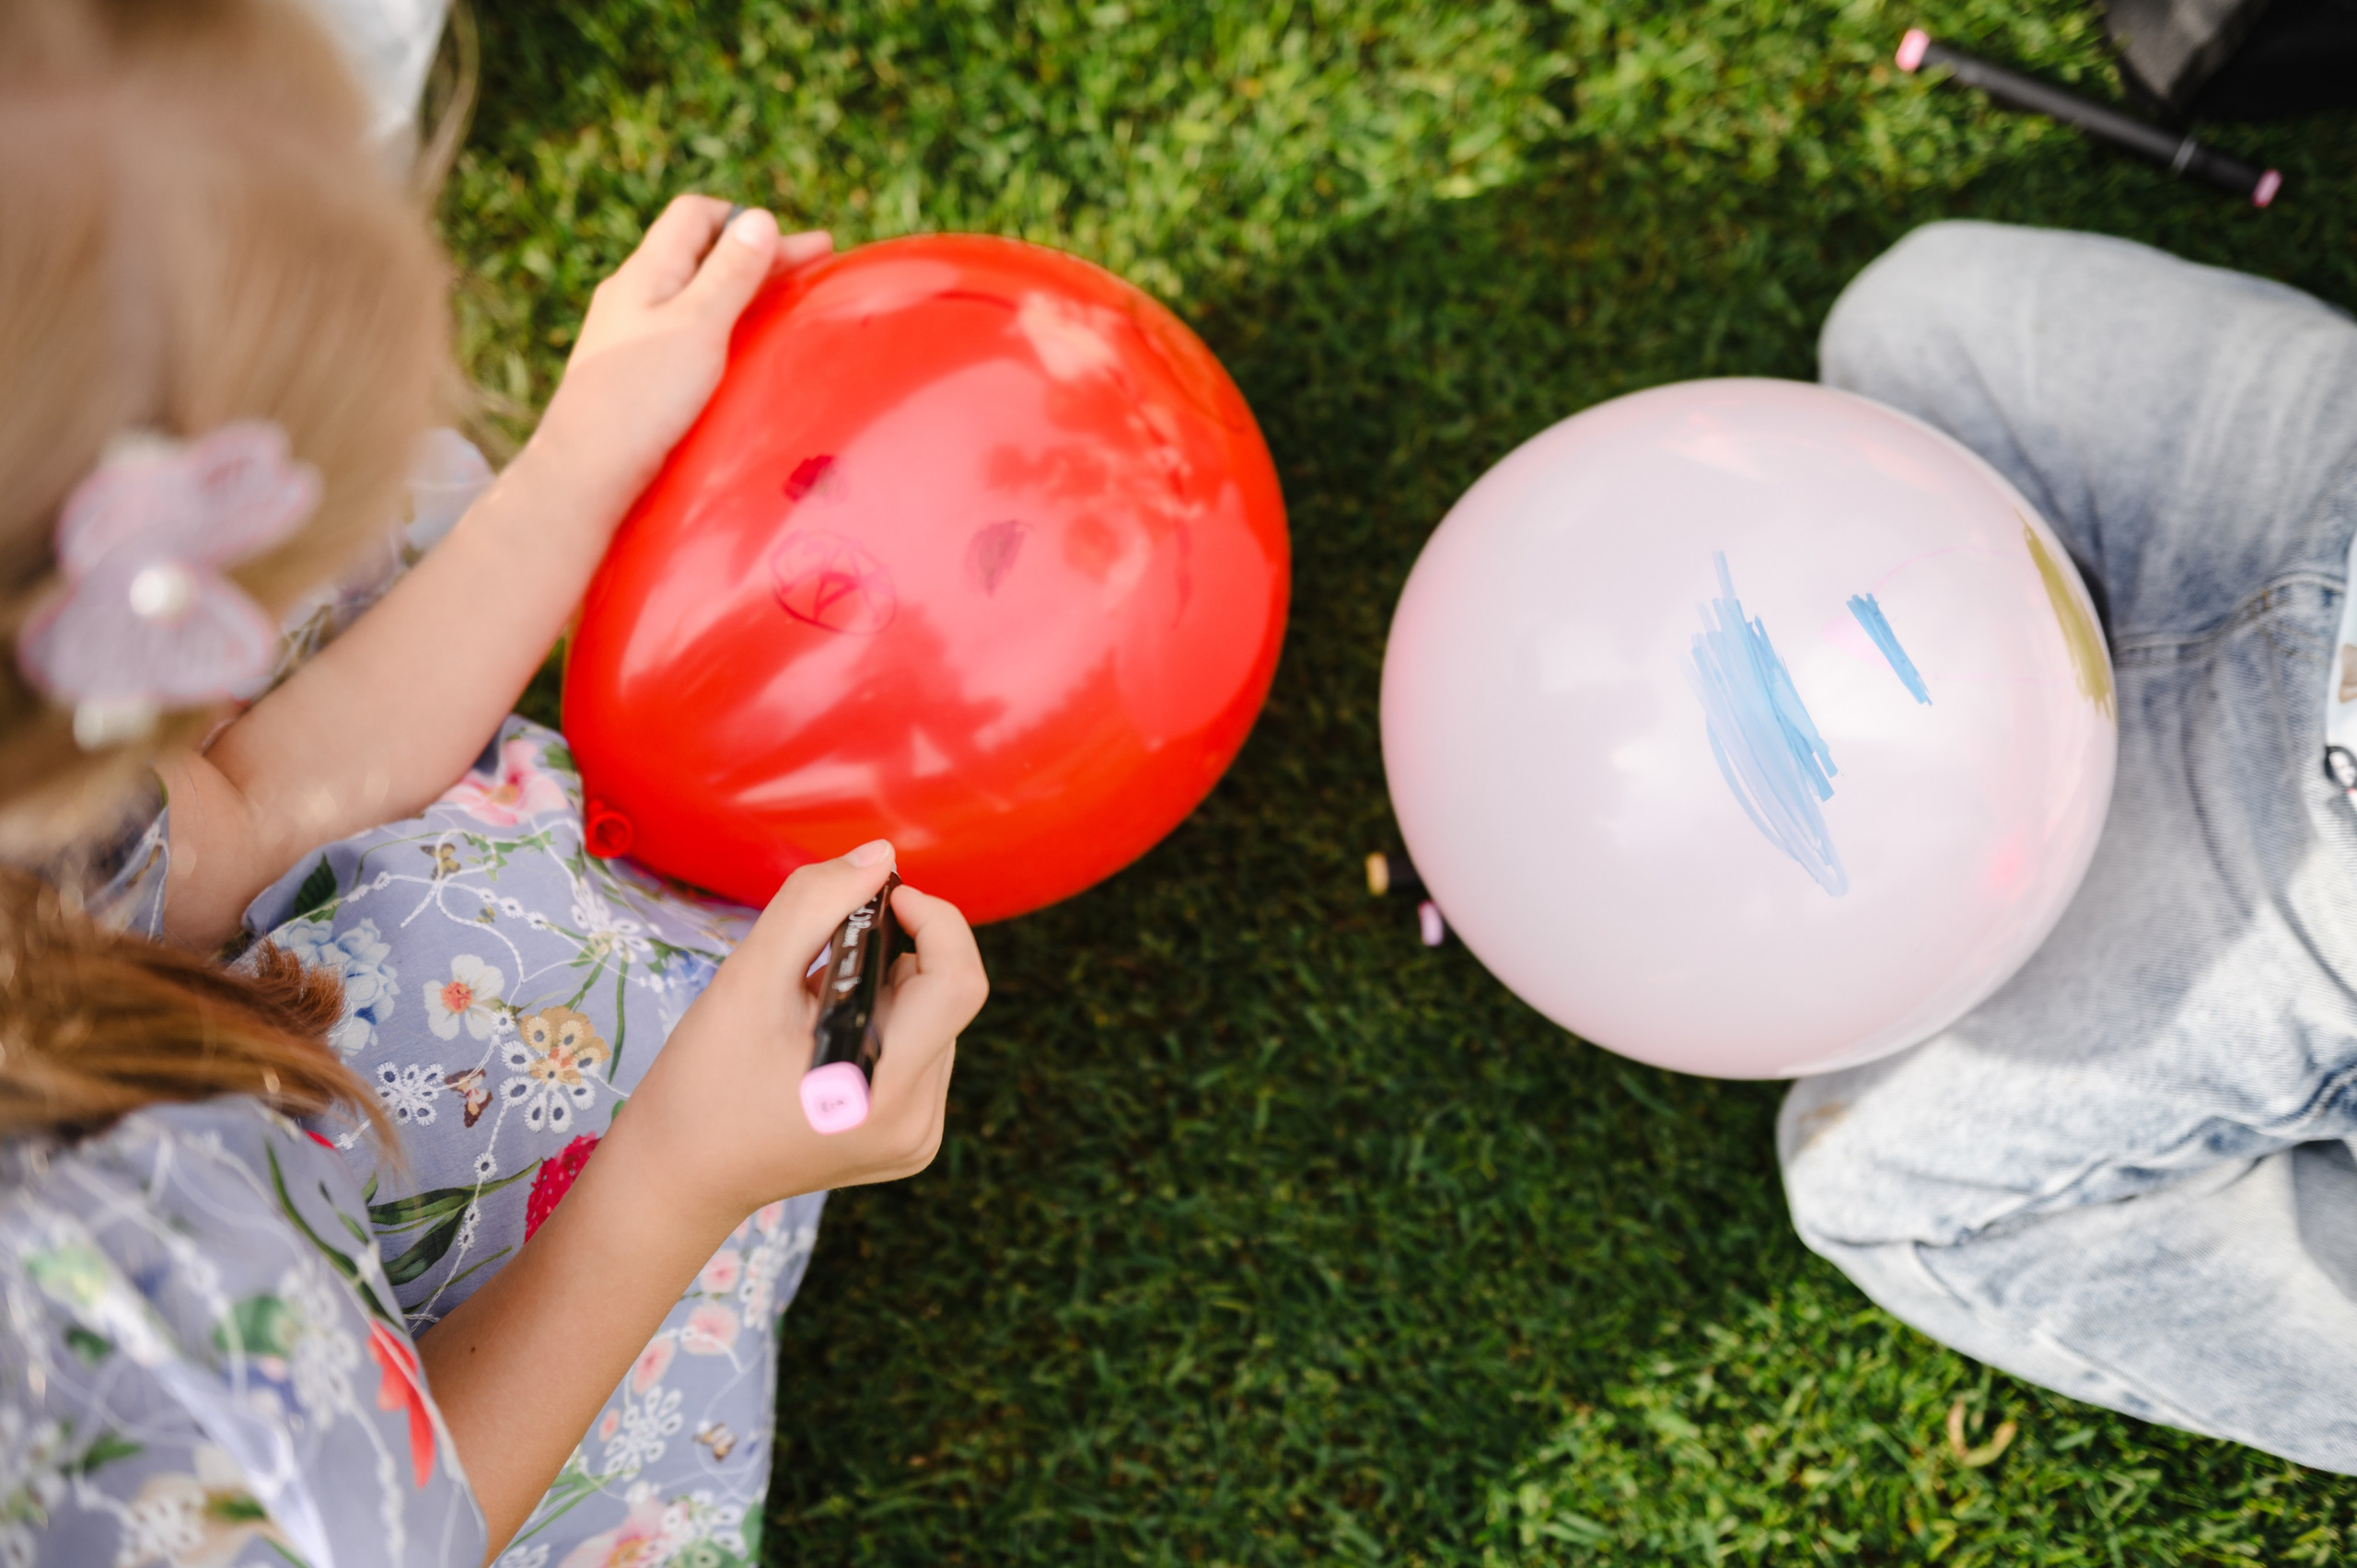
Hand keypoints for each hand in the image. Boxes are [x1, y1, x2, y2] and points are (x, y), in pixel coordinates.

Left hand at [527, 195, 832, 526]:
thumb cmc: (643, 396)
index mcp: (647, 271)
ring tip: (789, 302)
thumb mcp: (698, 326)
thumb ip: (730, 273)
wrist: (587, 469)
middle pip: (700, 253)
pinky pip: (687, 328)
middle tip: (817, 266)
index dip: (746, 221)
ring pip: (695, 292)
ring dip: (743, 290)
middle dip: (758, 255)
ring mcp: (631, 332)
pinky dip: (724, 324)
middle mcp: (634, 293)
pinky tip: (743, 346)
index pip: (695, 216)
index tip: (794, 247)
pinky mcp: (636, 370)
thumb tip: (759, 217)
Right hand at [606, 841, 987, 1230]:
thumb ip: (815, 904)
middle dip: (894, 955)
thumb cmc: (703, 1079)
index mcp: (881, 1086)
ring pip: (935, 1020)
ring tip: (814, 1006)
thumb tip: (881, 857)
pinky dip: (886, 1026)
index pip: (959, 980)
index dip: (933, 919)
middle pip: (945, 996)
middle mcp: (916, 1121)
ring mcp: (918, 1138)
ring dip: (889, 991)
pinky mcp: (911, 1143)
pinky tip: (827, 1040)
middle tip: (820, 957)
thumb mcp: (748, 978)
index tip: (881, 896)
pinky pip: (923, 1054)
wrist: (679, 1175)